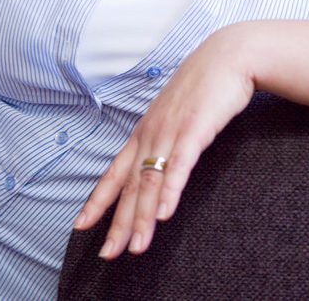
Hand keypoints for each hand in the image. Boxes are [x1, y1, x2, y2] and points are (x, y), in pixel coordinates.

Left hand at [72, 23, 257, 258]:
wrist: (228, 56)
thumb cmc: (204, 86)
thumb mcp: (176, 114)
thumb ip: (165, 138)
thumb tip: (157, 159)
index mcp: (144, 132)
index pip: (114, 172)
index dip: (98, 200)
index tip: (80, 225)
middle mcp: (151, 134)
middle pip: (129, 186)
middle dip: (118, 222)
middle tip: (107, 253)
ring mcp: (170, 132)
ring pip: (150, 182)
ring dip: (143, 218)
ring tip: (136, 247)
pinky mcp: (194, 130)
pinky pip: (178, 166)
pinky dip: (169, 191)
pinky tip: (164, 214)